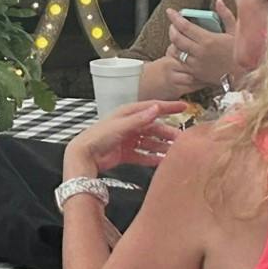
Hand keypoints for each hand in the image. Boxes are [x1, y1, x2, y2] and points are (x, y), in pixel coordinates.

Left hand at [66, 100, 189, 176]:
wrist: (84, 155)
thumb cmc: (98, 137)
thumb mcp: (121, 126)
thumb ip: (139, 119)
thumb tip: (156, 108)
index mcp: (128, 114)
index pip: (152, 108)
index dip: (168, 107)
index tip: (184, 107)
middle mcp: (129, 125)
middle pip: (153, 127)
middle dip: (168, 132)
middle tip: (181, 139)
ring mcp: (127, 139)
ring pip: (150, 142)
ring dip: (162, 146)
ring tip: (175, 152)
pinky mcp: (125, 153)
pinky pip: (142, 154)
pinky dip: (152, 158)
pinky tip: (162, 161)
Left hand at [165, 9, 235, 89]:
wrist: (244, 76)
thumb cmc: (240, 52)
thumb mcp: (236, 32)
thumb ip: (226, 15)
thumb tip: (219, 1)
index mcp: (208, 39)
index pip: (185, 26)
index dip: (174, 17)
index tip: (170, 11)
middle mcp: (199, 52)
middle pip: (176, 38)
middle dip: (172, 28)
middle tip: (173, 24)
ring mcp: (196, 64)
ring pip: (176, 50)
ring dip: (173, 42)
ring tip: (176, 36)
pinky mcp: (195, 73)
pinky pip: (179, 62)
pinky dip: (176, 54)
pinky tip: (179, 50)